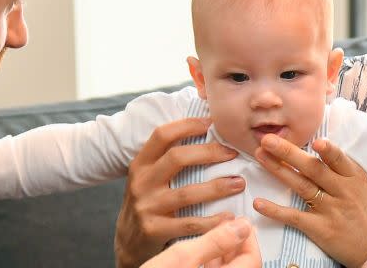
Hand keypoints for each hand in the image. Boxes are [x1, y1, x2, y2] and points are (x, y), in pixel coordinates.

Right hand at [115, 117, 245, 267]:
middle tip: (233, 153)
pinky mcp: (154, 230)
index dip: (187, 125)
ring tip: (239, 184)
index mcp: (141, 164)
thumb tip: (204, 132)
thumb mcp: (148, 178)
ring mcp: (147, 207)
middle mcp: (141, 182)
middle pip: (177, 158)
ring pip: (186, 193)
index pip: (162, 135)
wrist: (128, 243)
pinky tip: (229, 217)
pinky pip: (189, 224)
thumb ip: (167, 159)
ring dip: (217, 187)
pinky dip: (213, 221)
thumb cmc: (147, 204)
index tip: (211, 123)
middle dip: (209, 152)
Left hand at [252, 135, 366, 267]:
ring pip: (302, 186)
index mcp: (353, 176)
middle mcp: (342, 191)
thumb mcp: (360, 184)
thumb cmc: (365, 209)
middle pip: (313, 169)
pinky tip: (258, 203)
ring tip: (260, 156)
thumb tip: (315, 142)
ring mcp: (331, 210)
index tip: (315, 140)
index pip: (339, 160)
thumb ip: (340, 167)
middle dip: (289, 152)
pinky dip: (275, 210)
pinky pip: (295, 217)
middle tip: (268, 139)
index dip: (328, 151)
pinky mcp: (321, 229)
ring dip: (278, 170)